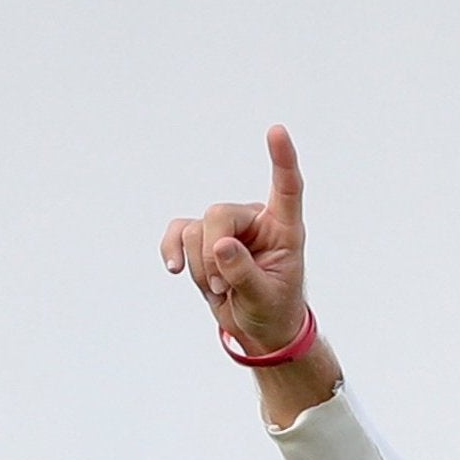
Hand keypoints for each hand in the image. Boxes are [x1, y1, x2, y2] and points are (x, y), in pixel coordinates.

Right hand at [161, 125, 306, 353]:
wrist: (257, 329)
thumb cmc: (272, 310)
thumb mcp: (264, 298)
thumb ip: (245, 274)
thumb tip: (221, 245)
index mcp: (284, 229)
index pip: (287, 189)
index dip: (282, 160)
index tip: (277, 131)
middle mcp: (255, 221)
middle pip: (219, 214)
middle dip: (212, 254)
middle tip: (223, 287)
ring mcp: (226, 228)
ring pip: (195, 230)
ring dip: (200, 266)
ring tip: (221, 289)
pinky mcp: (201, 238)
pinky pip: (176, 233)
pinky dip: (172, 251)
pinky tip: (174, 269)